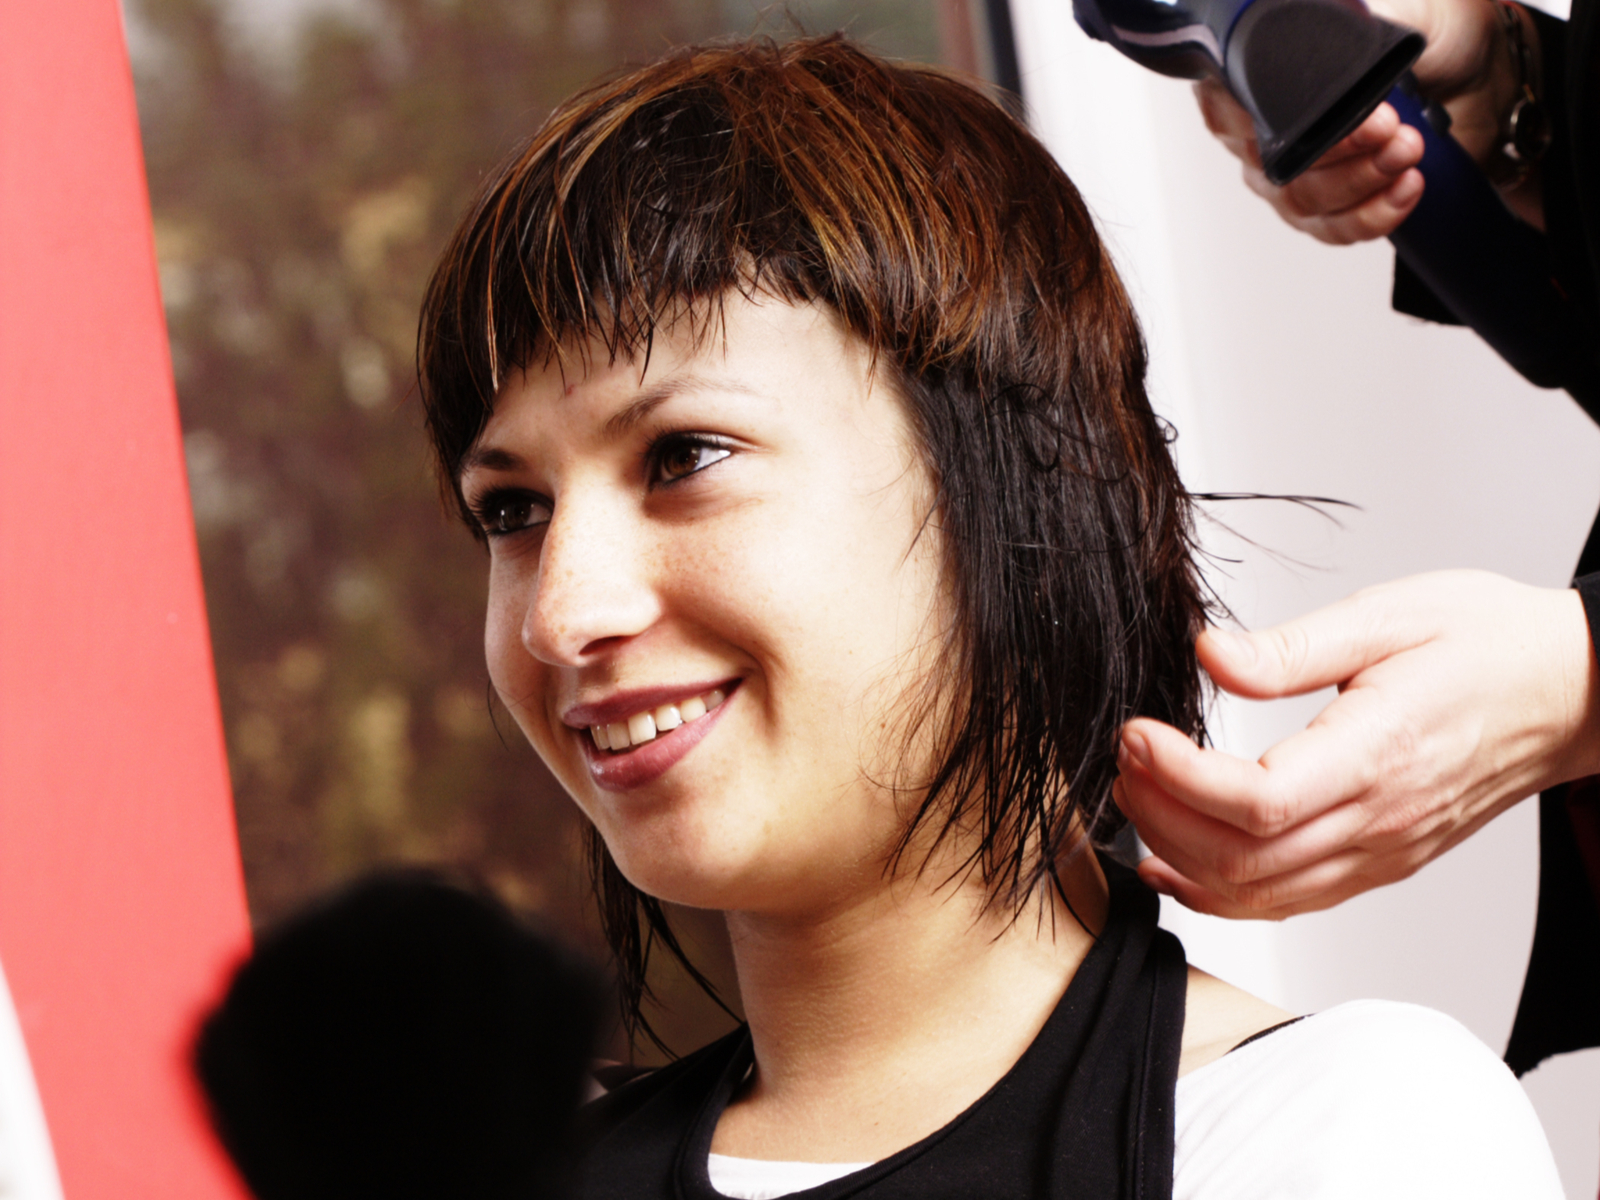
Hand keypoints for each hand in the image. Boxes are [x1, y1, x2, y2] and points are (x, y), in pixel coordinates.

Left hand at [1113, 571, 1599, 918]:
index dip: (1179, 777)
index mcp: (1379, 753)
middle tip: (1126, 758)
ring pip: (1260, 894)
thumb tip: (1209, 654)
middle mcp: (1379, 819)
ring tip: (1137, 797)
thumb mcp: (1387, 616)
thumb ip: (1290, 647)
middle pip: (1243, 859)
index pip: (1258, 801)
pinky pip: (1289, 901)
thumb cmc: (1485, 644)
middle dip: (1160, 814)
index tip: (1137, 734)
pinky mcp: (1380, 862)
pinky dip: (1219, 892)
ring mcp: (1381, 852)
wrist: (1568, 690)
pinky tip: (1174, 862)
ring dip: (1180, 856)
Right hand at [1195, 0, 1515, 243]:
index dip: (1275, 118)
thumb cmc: (1433, 34)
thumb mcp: (1394, 11)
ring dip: (1362, 179)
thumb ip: (1351, 29)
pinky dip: (1374, 214)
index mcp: (1257, 72)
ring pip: (1302, 200)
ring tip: (1409, 149)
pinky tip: (1406, 188)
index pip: (1230, 107)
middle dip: (1337, 150)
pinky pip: (1334, 229)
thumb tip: (1327, 44)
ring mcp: (1290, 176)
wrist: (1485, 74)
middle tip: (1388, 126)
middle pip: (1271, 163)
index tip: (1336, 108)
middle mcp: (1261, 129)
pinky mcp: (1327, 211)